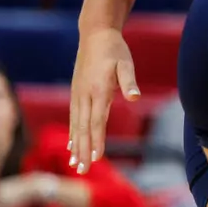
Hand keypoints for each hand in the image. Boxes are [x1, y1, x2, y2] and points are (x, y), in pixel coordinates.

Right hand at [69, 29, 138, 173]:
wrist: (95, 35)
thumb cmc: (114, 50)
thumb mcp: (126, 63)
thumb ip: (129, 81)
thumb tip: (136, 97)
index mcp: (98, 90)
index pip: (97, 120)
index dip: (96, 139)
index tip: (96, 157)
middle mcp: (84, 95)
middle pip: (84, 128)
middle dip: (83, 150)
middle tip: (82, 171)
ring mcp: (78, 95)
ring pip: (76, 125)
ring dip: (76, 146)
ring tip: (75, 164)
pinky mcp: (76, 94)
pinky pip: (74, 118)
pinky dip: (73, 133)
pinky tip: (71, 146)